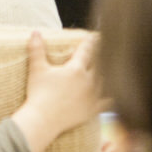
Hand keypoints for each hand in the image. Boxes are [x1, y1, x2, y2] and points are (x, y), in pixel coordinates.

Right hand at [10, 32, 101, 151]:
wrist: (43, 120)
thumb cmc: (39, 93)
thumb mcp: (37, 69)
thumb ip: (37, 49)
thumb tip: (35, 32)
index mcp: (76, 69)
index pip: (86, 50)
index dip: (90, 42)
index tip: (95, 35)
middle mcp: (88, 81)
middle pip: (99, 64)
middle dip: (101, 56)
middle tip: (106, 48)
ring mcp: (92, 96)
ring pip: (105, 81)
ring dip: (106, 74)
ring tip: (110, 68)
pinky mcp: (92, 110)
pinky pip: (107, 102)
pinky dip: (111, 96)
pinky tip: (115, 93)